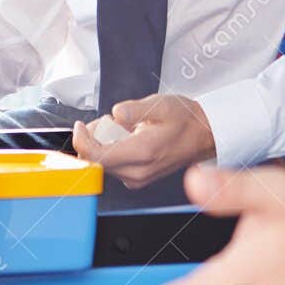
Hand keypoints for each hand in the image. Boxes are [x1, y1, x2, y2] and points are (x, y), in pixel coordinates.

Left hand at [71, 94, 215, 189]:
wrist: (204, 136)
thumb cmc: (185, 120)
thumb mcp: (160, 104)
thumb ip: (133, 109)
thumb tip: (114, 114)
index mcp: (142, 153)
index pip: (96, 157)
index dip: (81, 141)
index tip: (81, 126)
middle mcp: (138, 172)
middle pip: (96, 161)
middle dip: (93, 139)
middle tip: (107, 121)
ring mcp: (137, 179)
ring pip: (103, 165)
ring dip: (102, 144)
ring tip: (121, 128)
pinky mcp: (137, 180)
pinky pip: (112, 166)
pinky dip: (111, 151)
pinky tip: (125, 138)